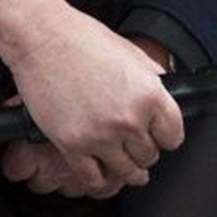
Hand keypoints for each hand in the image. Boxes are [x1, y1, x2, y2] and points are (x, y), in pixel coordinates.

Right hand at [0, 0, 182, 198]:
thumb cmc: (84, 38)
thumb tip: (166, 99)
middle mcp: (128, 119)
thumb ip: (152, 80)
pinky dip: (100, 180)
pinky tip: (102, 172)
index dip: (166, 136)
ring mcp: (100, 135)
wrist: (42, 37)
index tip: (159, 136)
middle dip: (144, 150)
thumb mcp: (132, 53)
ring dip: (128, 170)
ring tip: (125, 165)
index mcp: (149, 94)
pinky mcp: (72, 145)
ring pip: (127, 173)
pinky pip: (94, 180)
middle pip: (149, 156)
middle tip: (135, 144)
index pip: (173, 136)